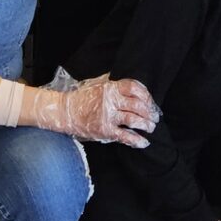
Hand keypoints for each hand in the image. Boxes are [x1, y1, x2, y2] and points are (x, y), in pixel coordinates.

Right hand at [30, 74, 159, 146]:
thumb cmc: (82, 98)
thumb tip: (127, 79)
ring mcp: (108, 116)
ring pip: (133, 119)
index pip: (134, 87)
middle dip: (149, 111)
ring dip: (146, 124)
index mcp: (110, 88)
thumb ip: (112, 81)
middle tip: (155, 117)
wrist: (66, 112)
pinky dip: (137, 140)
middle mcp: (110, 101)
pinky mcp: (105, 131)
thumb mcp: (96, 83)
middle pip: (137, 104)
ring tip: (151, 127)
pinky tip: (144, 142)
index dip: (145, 94)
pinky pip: (125, 136)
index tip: (150, 101)